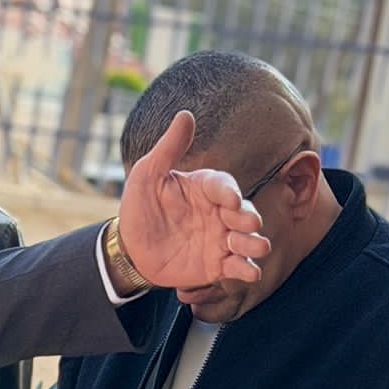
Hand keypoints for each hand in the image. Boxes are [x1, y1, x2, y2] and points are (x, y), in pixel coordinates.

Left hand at [118, 110, 269, 288]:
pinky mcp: (217, 264)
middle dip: (249, 217)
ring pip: (246, 240)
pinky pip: (236, 267)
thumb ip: (168, 149)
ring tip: (258, 247)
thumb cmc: (139, 208)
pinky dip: (246, 269)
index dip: (229, 192)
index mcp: (205, 188)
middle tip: (249, 223)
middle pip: (244, 212)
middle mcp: (219, 212)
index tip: (229, 200)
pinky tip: (250, 273)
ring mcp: (220, 238)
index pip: (224, 185)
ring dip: (254, 243)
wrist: (130, 250)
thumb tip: (185, 115)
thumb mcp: (147, 175)